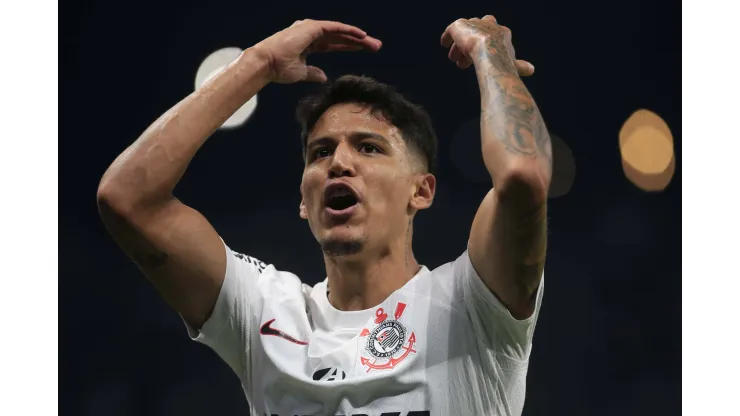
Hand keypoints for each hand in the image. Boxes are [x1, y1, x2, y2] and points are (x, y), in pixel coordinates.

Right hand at [252, 19, 381, 83]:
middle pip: (340, 37)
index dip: (348, 46)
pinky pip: (335, 28)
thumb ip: (312, 73)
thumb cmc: (278, 69)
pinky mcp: (312, 27)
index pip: (333, 44)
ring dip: (358, 37)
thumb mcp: (300, 72)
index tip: (363, 49)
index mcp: (308, 43)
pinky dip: (349, 31)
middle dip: (358, 41)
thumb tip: (323, 77)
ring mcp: (311, 29)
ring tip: (374, 43)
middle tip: (375, 46)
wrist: (266, 64)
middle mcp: (310, 33)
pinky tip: (362, 35)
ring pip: (340, 31)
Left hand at [440, 15, 533, 76]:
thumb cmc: (503, 60)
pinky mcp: (459, 25)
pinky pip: (451, 30)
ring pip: (464, 34)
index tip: (482, 58)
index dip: (488, 46)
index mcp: (502, 32)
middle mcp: (488, 25)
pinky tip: (444, 44)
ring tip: (454, 59)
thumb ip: (520, 66)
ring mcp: (473, 24)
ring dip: (459, 47)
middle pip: (478, 33)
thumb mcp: (513, 64)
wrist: (490, 51)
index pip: (495, 35)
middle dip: (472, 46)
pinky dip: (447, 37)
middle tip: (464, 62)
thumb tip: (531, 70)